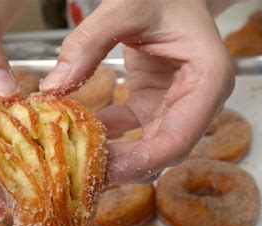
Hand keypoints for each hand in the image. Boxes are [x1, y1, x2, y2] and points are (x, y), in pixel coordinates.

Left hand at [41, 0, 234, 183]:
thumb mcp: (125, 7)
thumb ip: (88, 43)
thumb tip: (53, 87)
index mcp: (208, 79)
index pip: (179, 139)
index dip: (143, 162)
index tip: (106, 171)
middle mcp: (197, 100)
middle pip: (163, 151)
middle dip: (124, 166)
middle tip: (82, 172)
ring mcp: (175, 105)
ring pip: (146, 147)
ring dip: (113, 156)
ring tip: (77, 160)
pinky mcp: (153, 104)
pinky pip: (130, 130)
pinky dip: (106, 135)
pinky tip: (79, 133)